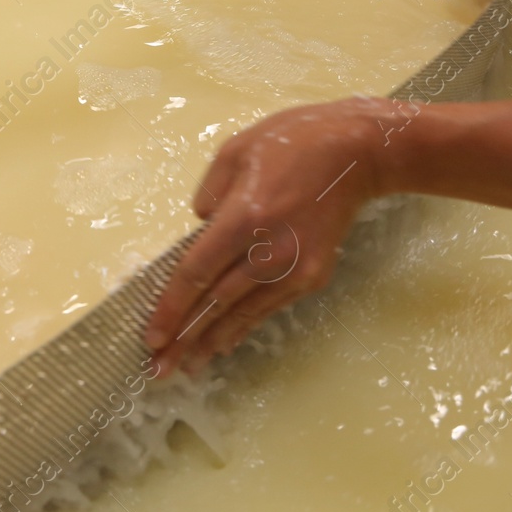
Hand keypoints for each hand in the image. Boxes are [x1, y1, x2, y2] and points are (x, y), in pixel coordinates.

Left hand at [143, 99, 393, 375]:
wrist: (359, 152)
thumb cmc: (293, 142)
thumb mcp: (236, 149)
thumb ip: (209, 193)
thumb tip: (199, 228)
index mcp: (244, 218)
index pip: (197, 273)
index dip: (172, 308)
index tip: (152, 336)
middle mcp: (269, 251)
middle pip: (216, 303)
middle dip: (185, 338)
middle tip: (158, 369)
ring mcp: (295, 268)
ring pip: (244, 312)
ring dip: (212, 341)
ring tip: (187, 367)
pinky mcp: (313, 275)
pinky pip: (269, 306)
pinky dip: (244, 325)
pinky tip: (224, 341)